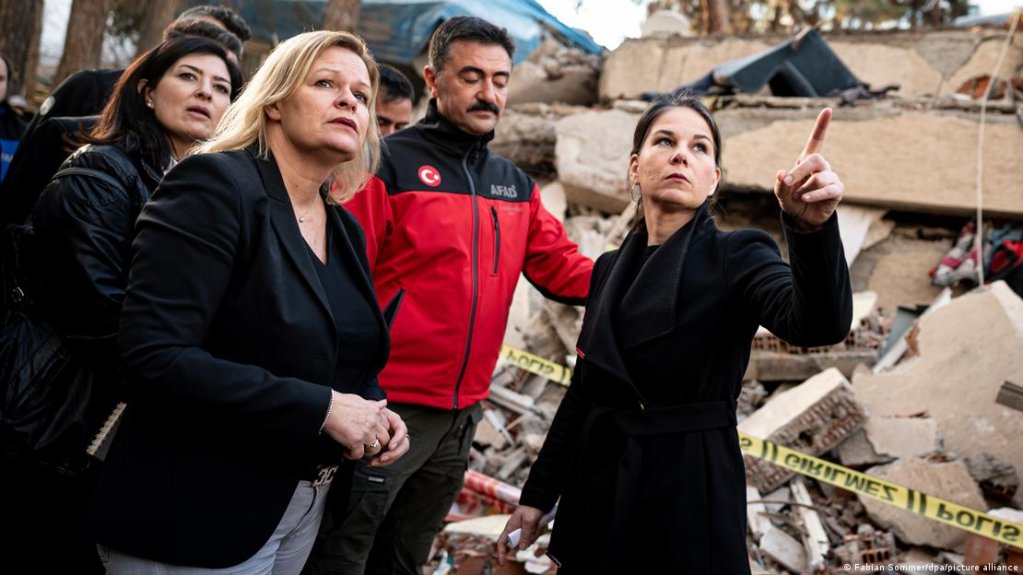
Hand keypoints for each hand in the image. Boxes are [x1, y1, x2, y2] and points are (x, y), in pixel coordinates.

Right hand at [322, 393, 389, 459]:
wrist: (328, 407)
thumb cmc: (341, 402)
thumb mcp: (361, 400)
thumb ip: (374, 405)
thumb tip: (383, 403)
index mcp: (375, 413)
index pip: (387, 427)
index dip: (381, 433)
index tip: (374, 435)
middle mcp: (373, 423)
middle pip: (385, 440)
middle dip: (377, 444)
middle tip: (368, 445)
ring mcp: (365, 433)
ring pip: (375, 449)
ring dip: (367, 452)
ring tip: (358, 449)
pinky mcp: (355, 441)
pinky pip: (359, 454)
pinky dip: (352, 455)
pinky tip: (347, 452)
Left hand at [367, 407, 409, 466]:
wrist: (358, 419)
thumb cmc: (365, 413)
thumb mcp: (370, 408)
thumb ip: (377, 406)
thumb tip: (384, 403)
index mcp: (395, 421)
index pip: (402, 430)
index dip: (398, 439)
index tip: (390, 446)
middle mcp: (397, 432)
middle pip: (403, 445)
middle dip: (394, 454)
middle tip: (382, 458)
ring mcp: (393, 442)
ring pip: (397, 454)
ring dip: (387, 460)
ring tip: (374, 462)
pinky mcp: (387, 450)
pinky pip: (388, 458)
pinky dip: (381, 462)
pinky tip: (371, 463)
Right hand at [497, 505, 544, 565]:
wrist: (537, 503)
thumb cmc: (530, 509)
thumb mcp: (528, 521)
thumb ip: (525, 535)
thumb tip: (522, 548)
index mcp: (510, 528)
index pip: (501, 542)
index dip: (500, 553)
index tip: (502, 563)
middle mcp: (514, 532)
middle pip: (517, 545)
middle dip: (526, 541)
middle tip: (533, 530)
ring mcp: (522, 532)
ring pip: (526, 542)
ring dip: (533, 535)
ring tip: (536, 524)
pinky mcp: (528, 532)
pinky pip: (532, 538)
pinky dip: (536, 533)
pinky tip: (538, 525)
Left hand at [774, 108, 843, 229]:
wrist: (803, 219)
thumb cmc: (793, 201)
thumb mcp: (781, 194)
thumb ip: (780, 185)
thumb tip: (782, 173)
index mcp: (807, 161)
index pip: (816, 140)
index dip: (822, 126)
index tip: (828, 110)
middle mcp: (821, 167)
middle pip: (816, 159)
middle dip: (800, 170)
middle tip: (788, 182)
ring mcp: (831, 178)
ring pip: (820, 177)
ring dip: (805, 188)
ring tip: (799, 196)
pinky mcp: (837, 190)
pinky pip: (828, 189)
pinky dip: (814, 194)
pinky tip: (805, 198)